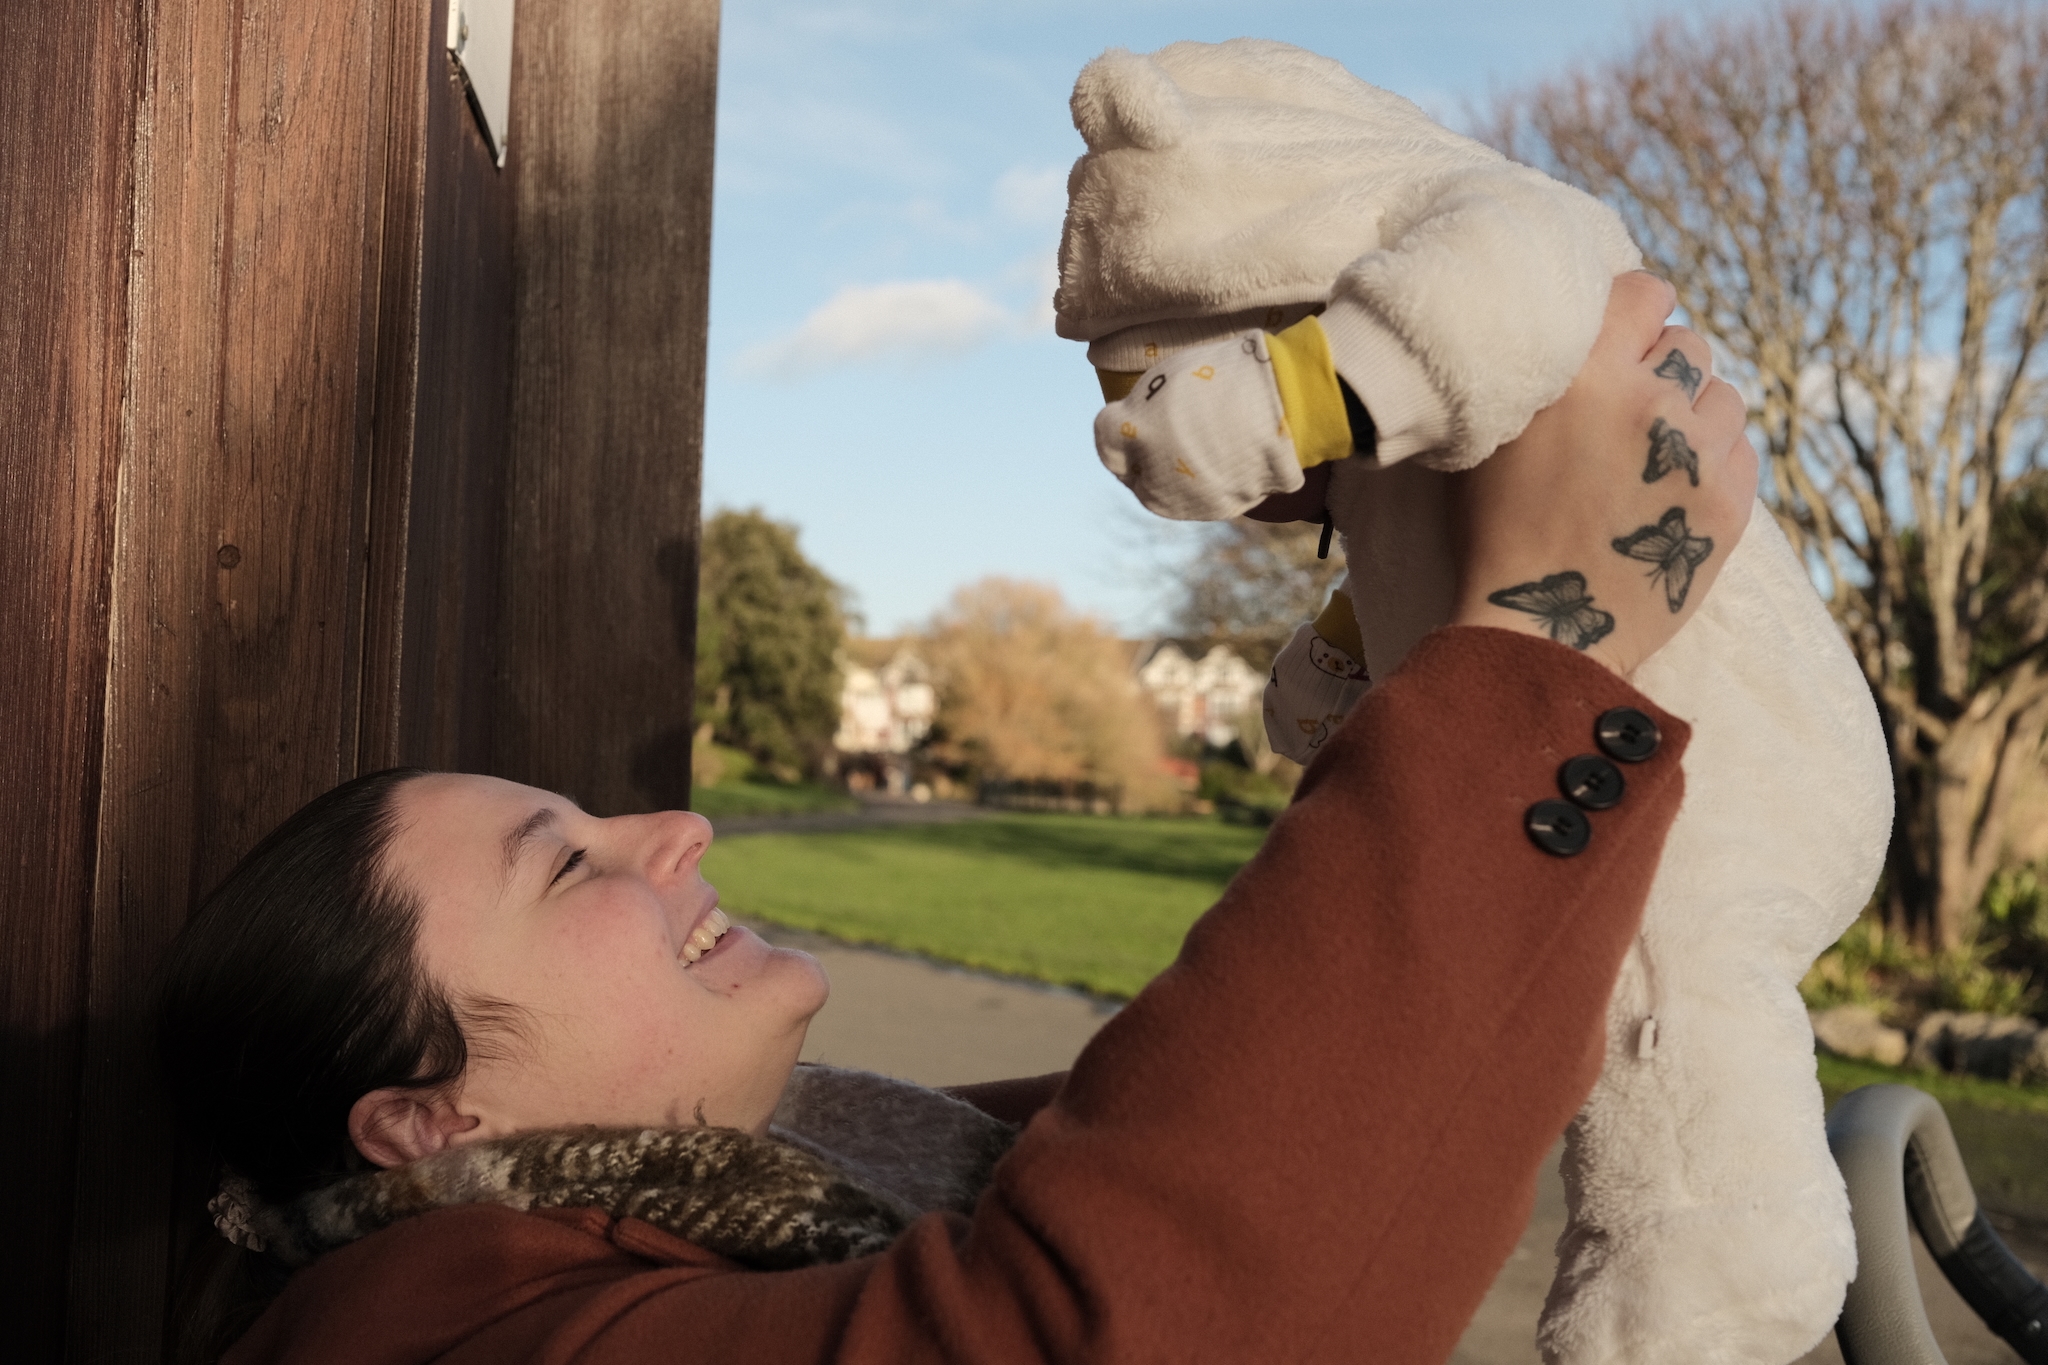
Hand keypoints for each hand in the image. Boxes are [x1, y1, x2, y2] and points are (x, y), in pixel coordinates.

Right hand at [1448, 272, 1757, 675]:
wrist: (1541, 633)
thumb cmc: (1497, 536)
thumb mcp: (1492, 438)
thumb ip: (1539, 377)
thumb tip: (1575, 336)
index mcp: (1583, 375)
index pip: (1646, 293)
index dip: (1641, 310)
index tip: (1632, 334)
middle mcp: (1648, 402)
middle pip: (1689, 343)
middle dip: (1666, 370)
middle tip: (1635, 410)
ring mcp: (1696, 454)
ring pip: (1724, 396)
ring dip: (1695, 415)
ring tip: (1657, 457)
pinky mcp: (1731, 502)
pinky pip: (1742, 449)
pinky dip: (1714, 461)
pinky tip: (1675, 491)